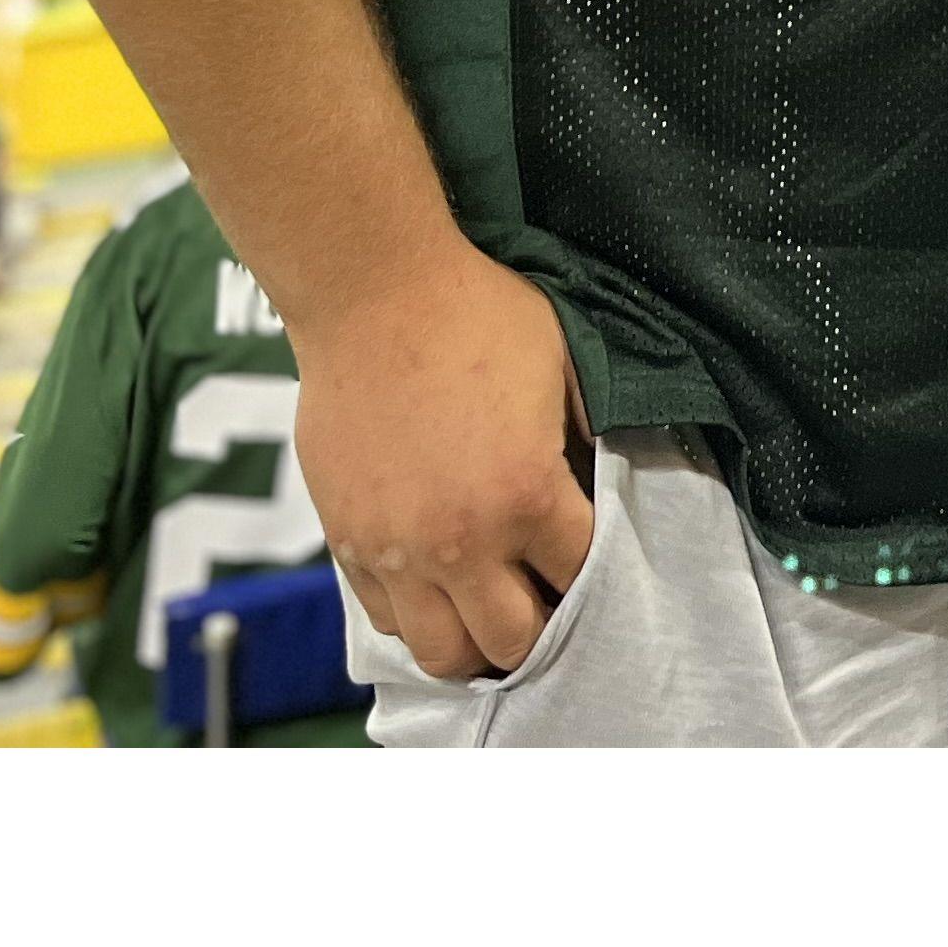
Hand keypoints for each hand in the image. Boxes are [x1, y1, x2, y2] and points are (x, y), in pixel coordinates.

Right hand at [292, 237, 594, 684]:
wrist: (373, 292)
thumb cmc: (475, 315)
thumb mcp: (564, 364)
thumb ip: (584, 436)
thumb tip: (599, 478)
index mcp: (528, 495)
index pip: (580, 577)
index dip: (592, 568)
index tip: (586, 553)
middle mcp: (463, 541)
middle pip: (514, 641)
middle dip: (540, 624)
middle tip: (543, 593)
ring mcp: (398, 551)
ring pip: (445, 654)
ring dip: (476, 641)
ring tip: (489, 609)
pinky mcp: (348, 543)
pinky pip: (386, 621)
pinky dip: (418, 617)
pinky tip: (437, 587)